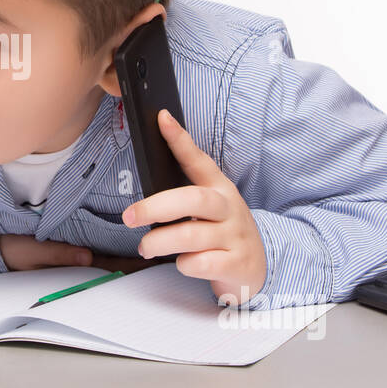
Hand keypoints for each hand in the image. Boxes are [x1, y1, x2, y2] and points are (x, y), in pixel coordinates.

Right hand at [0, 234, 162, 273]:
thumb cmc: (10, 252)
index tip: (152, 262)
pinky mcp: (68, 248)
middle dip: (135, 262)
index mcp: (71, 266)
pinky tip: (126, 244)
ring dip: (127, 256)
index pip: (107, 268)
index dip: (130, 266)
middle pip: (113, 264)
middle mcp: (77, 262)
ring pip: (106, 258)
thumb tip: (86, 257)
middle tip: (163, 255)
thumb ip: (57, 255)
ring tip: (154, 250)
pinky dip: (111, 247)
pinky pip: (94, 250)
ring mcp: (74, 257)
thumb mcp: (30, 253)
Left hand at [121, 108, 267, 304]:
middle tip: (129, 217)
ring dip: (160, 242)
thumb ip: (183, 198)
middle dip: (155, 207)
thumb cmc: (221, 234)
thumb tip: (144, 196)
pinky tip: (183, 262)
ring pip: (190, 235)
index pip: (199, 160)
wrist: (257, 268)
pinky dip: (184, 264)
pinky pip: (201, 262)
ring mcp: (235, 236)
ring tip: (146, 246)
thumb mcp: (210, 209)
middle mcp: (229, 209)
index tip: (162, 119)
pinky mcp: (236, 263)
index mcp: (219, 189)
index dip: (180, 140)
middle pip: (192, 199)